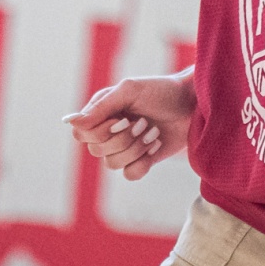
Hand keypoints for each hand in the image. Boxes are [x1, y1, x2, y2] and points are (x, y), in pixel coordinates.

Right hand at [62, 71, 194, 181]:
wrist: (193, 104)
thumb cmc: (162, 91)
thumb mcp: (130, 90)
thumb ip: (101, 107)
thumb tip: (72, 123)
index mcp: (101, 112)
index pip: (81, 133)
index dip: (98, 132)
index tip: (120, 118)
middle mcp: (109, 131)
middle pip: (96, 151)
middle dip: (123, 138)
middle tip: (142, 122)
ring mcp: (125, 147)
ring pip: (112, 164)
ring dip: (136, 148)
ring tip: (152, 132)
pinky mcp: (141, 160)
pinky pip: (130, 174)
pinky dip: (144, 162)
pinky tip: (156, 145)